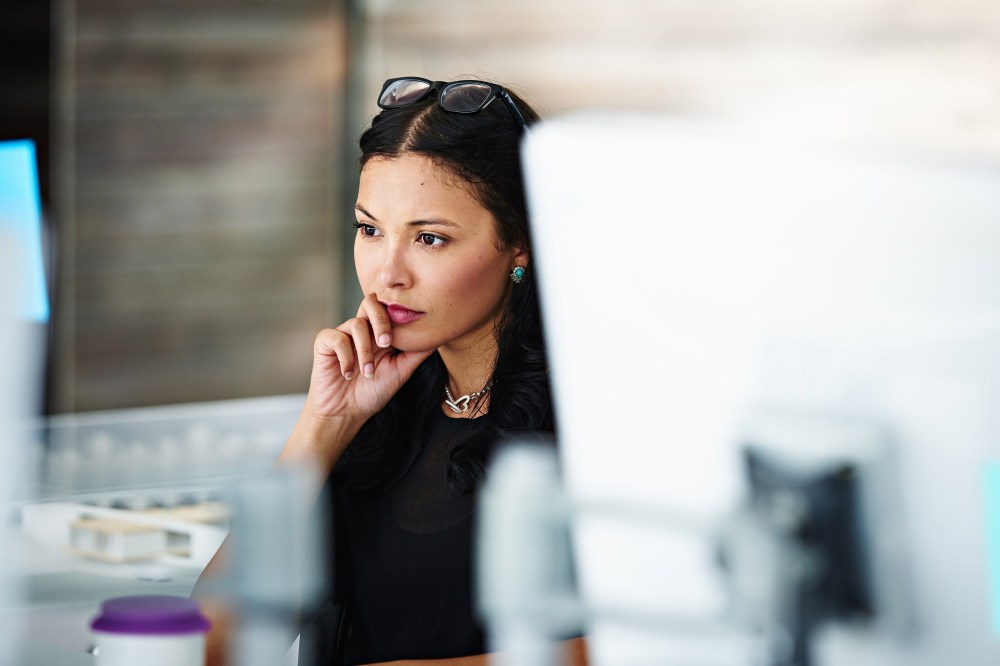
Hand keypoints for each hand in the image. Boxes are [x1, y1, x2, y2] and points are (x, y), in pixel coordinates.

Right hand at [302, 293, 432, 425]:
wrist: (345, 413)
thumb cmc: (373, 392)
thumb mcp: (402, 371)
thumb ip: (417, 352)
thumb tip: (439, 335)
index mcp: (380, 333)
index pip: (389, 309)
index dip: (398, 315)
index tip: (405, 337)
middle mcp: (362, 329)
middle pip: (370, 302)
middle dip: (381, 320)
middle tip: (386, 344)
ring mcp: (343, 334)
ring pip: (356, 323)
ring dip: (364, 351)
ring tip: (367, 372)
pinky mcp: (325, 342)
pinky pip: (336, 337)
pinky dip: (345, 357)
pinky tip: (347, 374)